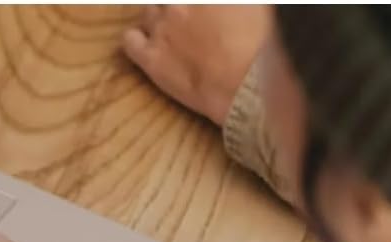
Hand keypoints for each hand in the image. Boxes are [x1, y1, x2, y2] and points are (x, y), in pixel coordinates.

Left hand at [122, 5, 270, 125]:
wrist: (247, 84)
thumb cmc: (261, 44)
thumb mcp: (259, 8)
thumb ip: (236, 5)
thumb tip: (232, 8)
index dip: (195, 5)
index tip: (199, 10)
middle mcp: (181, 2)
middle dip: (177, 6)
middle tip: (186, 20)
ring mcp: (163, 27)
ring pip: (148, 11)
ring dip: (157, 17)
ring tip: (169, 32)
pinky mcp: (151, 58)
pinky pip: (129, 41)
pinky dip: (135, 40)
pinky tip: (146, 47)